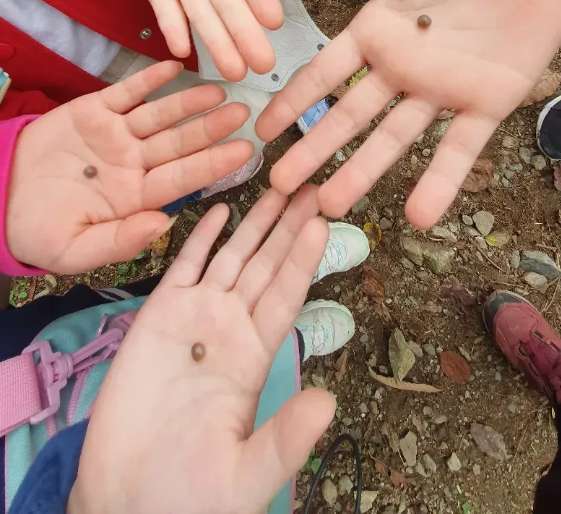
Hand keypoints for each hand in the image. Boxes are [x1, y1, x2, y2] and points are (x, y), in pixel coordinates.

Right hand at [7, 61, 252, 271]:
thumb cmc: (38, 230)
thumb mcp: (73, 249)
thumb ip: (119, 242)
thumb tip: (162, 226)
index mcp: (134, 197)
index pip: (182, 178)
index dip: (213, 164)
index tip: (245, 152)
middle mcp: (133, 163)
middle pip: (179, 143)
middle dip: (211, 128)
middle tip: (245, 112)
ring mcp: (116, 135)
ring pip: (160, 115)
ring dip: (188, 102)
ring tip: (219, 91)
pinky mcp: (94, 110)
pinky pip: (127, 91)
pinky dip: (149, 79)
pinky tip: (174, 67)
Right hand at [68, 187, 334, 513]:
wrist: (125, 502)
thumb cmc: (187, 495)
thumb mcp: (246, 475)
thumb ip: (286, 438)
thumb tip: (330, 402)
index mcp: (255, 359)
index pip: (286, 296)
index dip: (304, 258)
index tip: (323, 219)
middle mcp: (230, 330)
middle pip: (265, 265)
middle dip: (287, 225)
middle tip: (311, 182)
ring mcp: (194, 320)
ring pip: (230, 257)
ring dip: (253, 222)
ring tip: (275, 182)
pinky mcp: (156, 318)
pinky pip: (183, 267)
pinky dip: (200, 236)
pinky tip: (219, 208)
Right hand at [257, 0, 560, 226]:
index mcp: (377, 33)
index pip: (325, 74)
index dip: (294, 101)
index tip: (263, 130)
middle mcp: (403, 69)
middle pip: (351, 117)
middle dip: (317, 150)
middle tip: (284, 185)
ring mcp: (441, 90)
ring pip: (395, 138)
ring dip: (364, 171)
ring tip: (332, 205)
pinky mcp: (484, 103)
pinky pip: (458, 148)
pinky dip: (440, 182)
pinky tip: (418, 215)